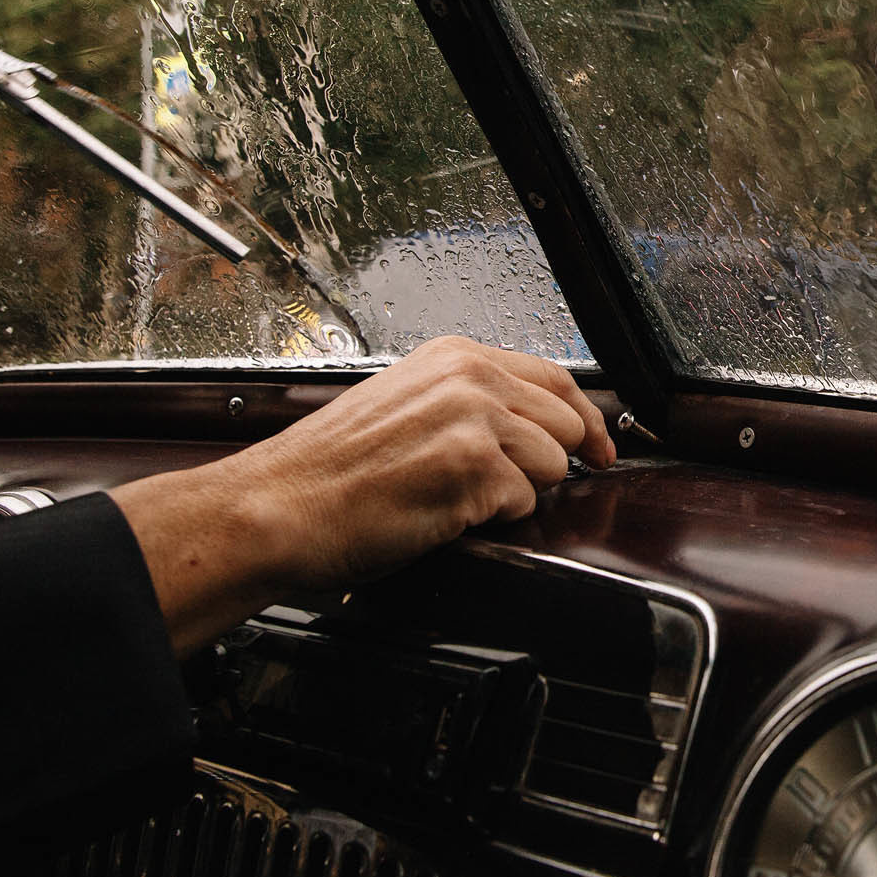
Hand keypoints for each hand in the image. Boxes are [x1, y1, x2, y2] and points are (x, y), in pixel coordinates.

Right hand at [111, 337, 614, 655]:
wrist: (277, 506)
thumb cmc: (330, 469)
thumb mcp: (407, 404)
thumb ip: (470, 401)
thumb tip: (535, 423)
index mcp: (455, 356)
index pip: (557, 379)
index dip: (584, 420)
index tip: (598, 447)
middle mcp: (471, 377)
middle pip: (565, 424)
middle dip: (543, 464)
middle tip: (493, 486)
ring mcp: (476, 419)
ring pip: (552, 466)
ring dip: (514, 494)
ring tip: (452, 497)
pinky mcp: (474, 467)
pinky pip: (521, 504)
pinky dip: (490, 519)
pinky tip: (442, 513)